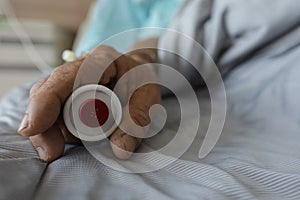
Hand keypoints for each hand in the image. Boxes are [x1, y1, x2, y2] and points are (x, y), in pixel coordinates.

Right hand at [18, 45, 160, 161]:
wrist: (139, 72)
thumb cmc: (142, 82)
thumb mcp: (147, 98)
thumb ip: (136, 122)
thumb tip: (120, 150)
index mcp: (100, 61)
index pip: (65, 78)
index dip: (45, 102)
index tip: (33, 129)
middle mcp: (80, 66)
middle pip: (47, 92)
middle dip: (43, 124)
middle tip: (51, 153)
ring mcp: (70, 79)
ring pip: (46, 103)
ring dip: (50, 129)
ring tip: (65, 146)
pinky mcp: (67, 93)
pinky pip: (53, 111)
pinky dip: (55, 129)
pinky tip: (67, 139)